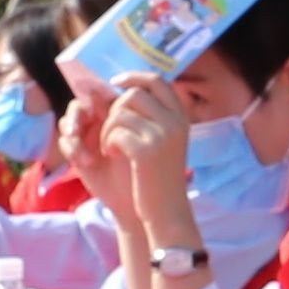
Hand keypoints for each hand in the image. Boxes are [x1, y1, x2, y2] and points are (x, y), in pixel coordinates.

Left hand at [99, 75, 194, 234]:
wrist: (167, 211)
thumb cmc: (161, 178)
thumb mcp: (167, 142)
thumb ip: (156, 116)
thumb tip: (132, 88)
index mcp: (181, 116)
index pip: (156, 80)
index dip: (133, 77)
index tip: (115, 84)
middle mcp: (175, 122)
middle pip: (133, 94)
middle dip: (114, 110)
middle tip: (111, 131)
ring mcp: (162, 135)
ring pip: (120, 113)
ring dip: (108, 129)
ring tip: (110, 147)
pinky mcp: (146, 151)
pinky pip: (115, 132)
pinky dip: (107, 143)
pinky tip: (112, 156)